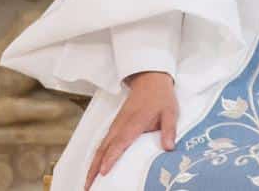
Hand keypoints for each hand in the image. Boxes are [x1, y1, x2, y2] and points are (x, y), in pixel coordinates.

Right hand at [85, 72, 177, 190]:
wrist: (150, 80)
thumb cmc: (160, 97)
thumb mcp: (170, 111)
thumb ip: (169, 129)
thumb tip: (169, 147)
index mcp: (134, 123)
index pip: (120, 143)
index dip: (111, 158)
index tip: (103, 172)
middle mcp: (120, 126)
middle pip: (103, 149)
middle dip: (94, 168)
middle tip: (88, 186)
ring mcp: (115, 126)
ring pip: (100, 147)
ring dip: (92, 165)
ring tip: (88, 183)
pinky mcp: (114, 126)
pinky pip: (102, 144)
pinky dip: (96, 157)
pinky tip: (94, 168)